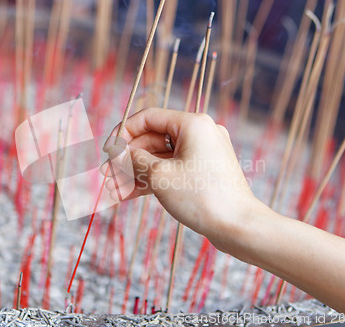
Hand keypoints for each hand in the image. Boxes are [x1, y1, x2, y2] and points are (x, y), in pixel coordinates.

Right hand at [101, 108, 261, 250]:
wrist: (238, 227)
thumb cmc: (202, 198)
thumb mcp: (159, 176)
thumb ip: (134, 160)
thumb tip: (118, 154)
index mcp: (192, 123)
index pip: (147, 118)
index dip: (122, 134)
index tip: (107, 152)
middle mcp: (199, 133)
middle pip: (152, 140)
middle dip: (126, 161)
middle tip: (105, 178)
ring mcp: (202, 153)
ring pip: (159, 158)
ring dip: (135, 174)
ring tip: (113, 192)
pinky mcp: (203, 172)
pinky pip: (171, 170)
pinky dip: (151, 180)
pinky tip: (128, 195)